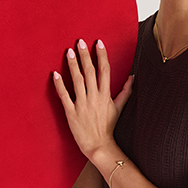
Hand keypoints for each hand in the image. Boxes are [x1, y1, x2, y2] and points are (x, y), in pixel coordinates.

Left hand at [52, 39, 134, 158]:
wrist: (99, 145)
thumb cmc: (108, 127)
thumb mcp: (119, 108)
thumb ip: (126, 91)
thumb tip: (133, 77)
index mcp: (105, 95)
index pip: (104, 70)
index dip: (101, 55)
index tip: (97, 42)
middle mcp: (94, 97)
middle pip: (89, 72)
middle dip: (85, 55)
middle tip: (79, 41)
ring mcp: (82, 105)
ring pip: (77, 81)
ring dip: (73, 65)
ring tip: (68, 52)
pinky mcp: (71, 112)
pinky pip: (64, 96)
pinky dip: (59, 85)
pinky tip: (55, 74)